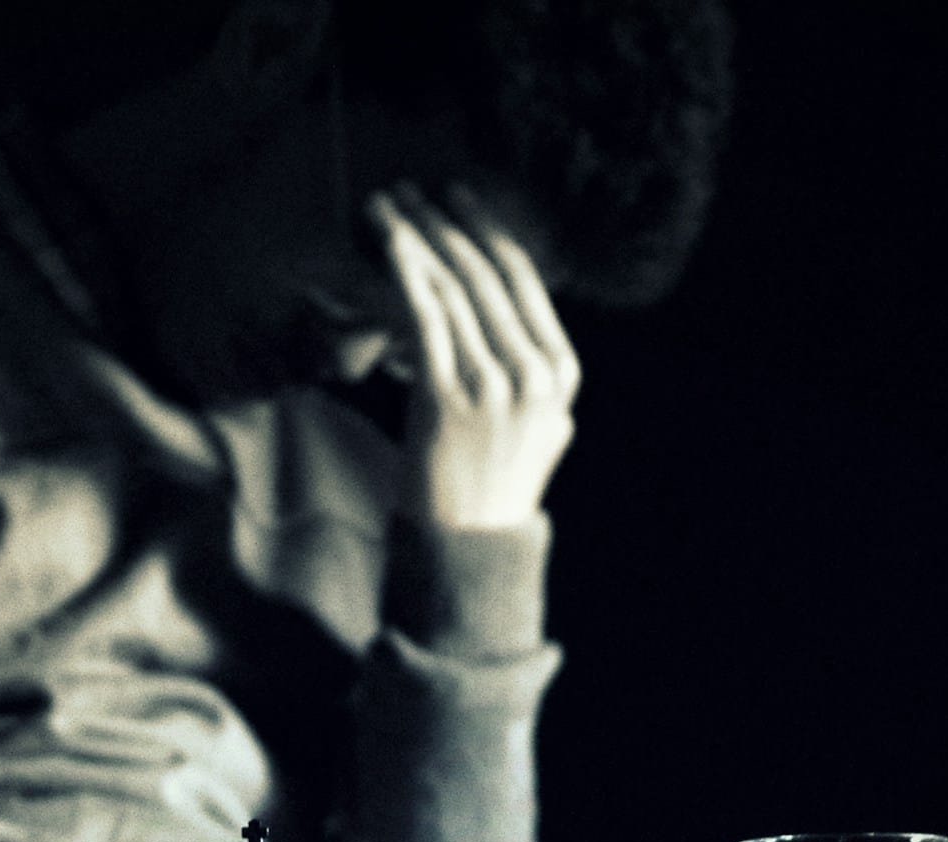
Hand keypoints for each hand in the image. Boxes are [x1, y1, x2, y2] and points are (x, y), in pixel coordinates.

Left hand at [365, 182, 579, 530]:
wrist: (468, 545)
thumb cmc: (491, 486)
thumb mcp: (539, 427)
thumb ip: (534, 376)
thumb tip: (510, 326)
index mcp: (562, 372)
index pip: (523, 282)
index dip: (487, 231)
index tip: (456, 198)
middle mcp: (536, 372)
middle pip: (485, 275)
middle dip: (444, 223)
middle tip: (410, 189)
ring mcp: (495, 384)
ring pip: (452, 289)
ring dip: (416, 239)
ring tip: (386, 207)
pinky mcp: (450, 398)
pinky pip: (425, 317)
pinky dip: (404, 272)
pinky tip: (386, 245)